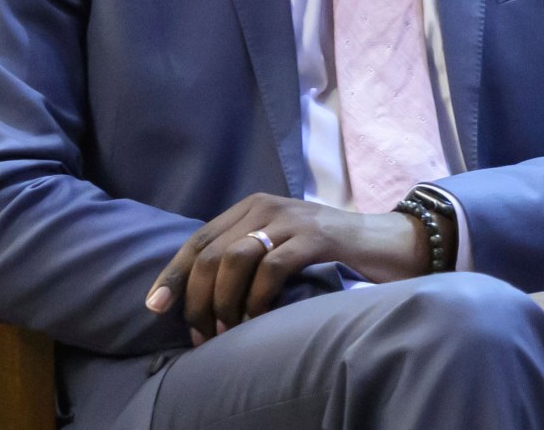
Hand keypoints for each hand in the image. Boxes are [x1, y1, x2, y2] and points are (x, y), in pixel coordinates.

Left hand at [145, 194, 427, 341]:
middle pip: (210, 254)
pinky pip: (270, 269)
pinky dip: (256, 300)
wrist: (388, 241)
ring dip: (221, 303)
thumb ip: (247, 254)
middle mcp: (266, 207)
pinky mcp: (316, 236)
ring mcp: (291, 219)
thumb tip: (199, 294)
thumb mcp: (280, 244)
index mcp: (252, 207)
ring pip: (233, 260)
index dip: (172, 276)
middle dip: (196, 300)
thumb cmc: (329, 251)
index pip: (197, 240)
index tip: (156, 308)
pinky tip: (256, 318)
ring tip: (225, 332)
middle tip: (200, 335)